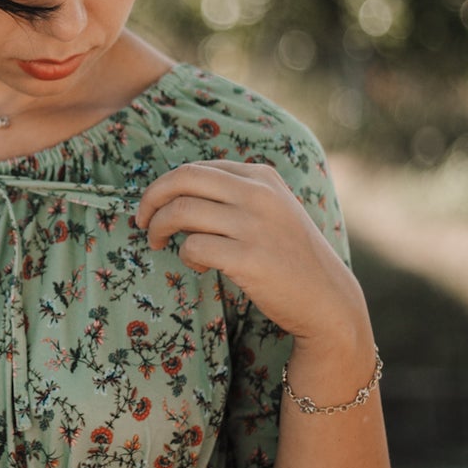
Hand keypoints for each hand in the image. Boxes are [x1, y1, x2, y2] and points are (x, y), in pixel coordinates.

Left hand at [133, 160, 366, 352]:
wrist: (326, 298)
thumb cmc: (290, 256)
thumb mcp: (271, 210)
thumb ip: (235, 195)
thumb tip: (176, 194)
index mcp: (262, 177)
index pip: (196, 168)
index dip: (164, 186)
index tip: (153, 206)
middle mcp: (258, 194)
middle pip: (182, 180)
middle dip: (151, 199)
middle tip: (141, 222)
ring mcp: (254, 225)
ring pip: (181, 211)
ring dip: (159, 228)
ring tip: (159, 244)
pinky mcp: (248, 258)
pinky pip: (193, 246)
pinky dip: (186, 256)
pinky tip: (197, 265)